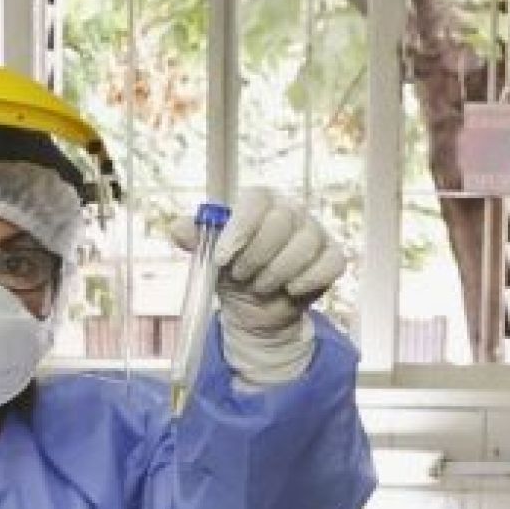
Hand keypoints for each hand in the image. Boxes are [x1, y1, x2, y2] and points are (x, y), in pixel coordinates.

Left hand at [169, 187, 345, 386]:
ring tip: (261, 286)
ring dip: (277, 273)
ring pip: (304, 245)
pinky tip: (290, 290)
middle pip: (282, 221)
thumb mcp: (210, 256)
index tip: (222, 258)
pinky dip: (307, 280)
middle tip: (242, 275)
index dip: (239, 229)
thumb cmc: (233, 271)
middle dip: (257, 256)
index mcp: (261, 203)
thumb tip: (177, 228)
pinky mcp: (332, 258)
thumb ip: (195, 239)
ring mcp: (315, 233)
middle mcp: (291, 211)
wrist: (256, 308)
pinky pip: (330, 263)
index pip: (256, 200)